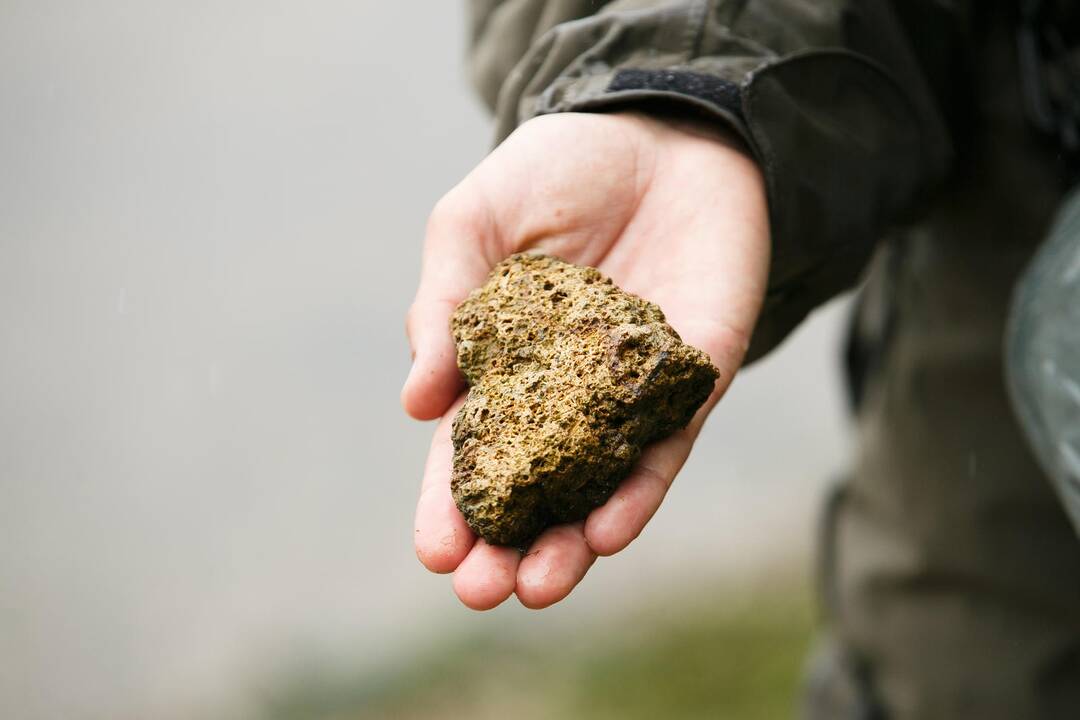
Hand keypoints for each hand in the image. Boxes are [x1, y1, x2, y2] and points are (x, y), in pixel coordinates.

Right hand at [403, 111, 769, 609]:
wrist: (665, 130)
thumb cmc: (560, 168)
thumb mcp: (475, 220)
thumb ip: (444, 302)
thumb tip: (417, 402)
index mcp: (501, 362)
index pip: (469, 450)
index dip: (449, 501)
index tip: (433, 550)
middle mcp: (563, 393)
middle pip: (531, 487)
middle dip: (504, 544)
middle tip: (480, 590)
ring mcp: (627, 394)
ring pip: (596, 488)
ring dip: (569, 543)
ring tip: (536, 587)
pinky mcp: (690, 383)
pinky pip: (664, 449)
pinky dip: (637, 492)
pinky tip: (607, 530)